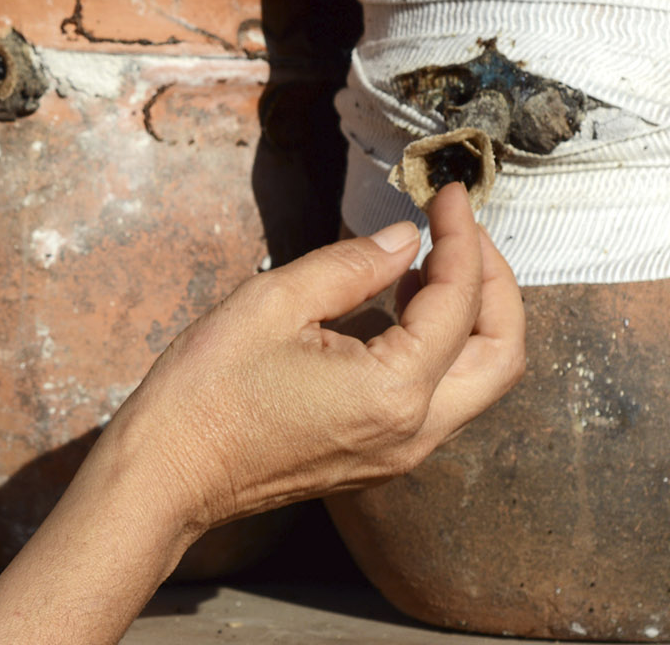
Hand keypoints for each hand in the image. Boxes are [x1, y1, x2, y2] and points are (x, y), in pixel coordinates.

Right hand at [0, 183, 523, 644]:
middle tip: (460, 232)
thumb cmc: (206, 393)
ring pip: (478, 381)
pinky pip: (440, 399)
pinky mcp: (379, 458)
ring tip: (427, 265)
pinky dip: (441, 348)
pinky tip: (397, 311)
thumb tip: (403, 240)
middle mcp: (413, 431)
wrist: (166, 474)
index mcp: (394, 391)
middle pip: (502, 353)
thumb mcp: (272, 304)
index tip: (445, 195)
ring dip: (470, 318)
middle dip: (494, 283)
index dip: (460, 239)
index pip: (458, 301)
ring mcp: (400, 453)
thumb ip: (349, 266)